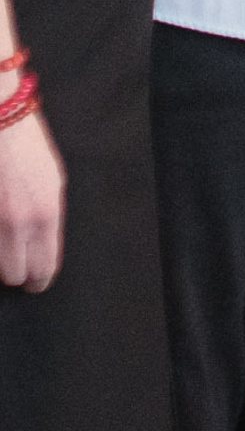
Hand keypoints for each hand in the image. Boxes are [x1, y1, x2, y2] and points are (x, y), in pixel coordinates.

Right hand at [0, 108, 65, 290]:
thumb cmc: (26, 147)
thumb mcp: (51, 182)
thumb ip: (46, 218)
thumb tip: (40, 247)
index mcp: (45, 214)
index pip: (45, 267)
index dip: (40, 279)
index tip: (36, 283)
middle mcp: (16, 224)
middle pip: (15, 275)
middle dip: (16, 273)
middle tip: (17, 266)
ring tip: (5, 245)